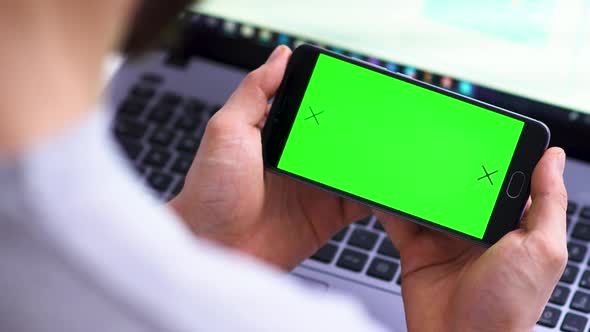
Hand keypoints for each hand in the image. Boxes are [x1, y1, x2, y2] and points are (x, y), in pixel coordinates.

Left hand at [169, 46, 368, 269]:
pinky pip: (360, 201)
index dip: (335, 96)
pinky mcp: (327, 216)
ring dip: (374, 158)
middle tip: (384, 117)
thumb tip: (279, 57)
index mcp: (276, 132)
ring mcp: (315, 186)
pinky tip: (386, 184)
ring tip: (392, 147)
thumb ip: (254, 92)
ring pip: (355, 165)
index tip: (358, 87)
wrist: (214, 249)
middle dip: (363, 126)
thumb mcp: (226, 130)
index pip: (314, 105)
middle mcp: (298, 157)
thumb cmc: (209, 193)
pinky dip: (377, 193)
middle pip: (340, 135)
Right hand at [375, 148, 567, 331]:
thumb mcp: (540, 250)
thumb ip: (547, 203)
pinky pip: (401, 219)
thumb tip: (553, 158)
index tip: (482, 131)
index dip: (494, 156)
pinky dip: (390, 203)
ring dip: (417, 180)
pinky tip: (384, 187)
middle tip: (435, 138)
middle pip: (460, 186)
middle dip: (448, 164)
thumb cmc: (506, 307)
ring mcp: (445, 239)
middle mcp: (477, 230)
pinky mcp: (417, 249)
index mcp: (511, 226)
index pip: (503, 180)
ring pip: (429, 199)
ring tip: (406, 156)